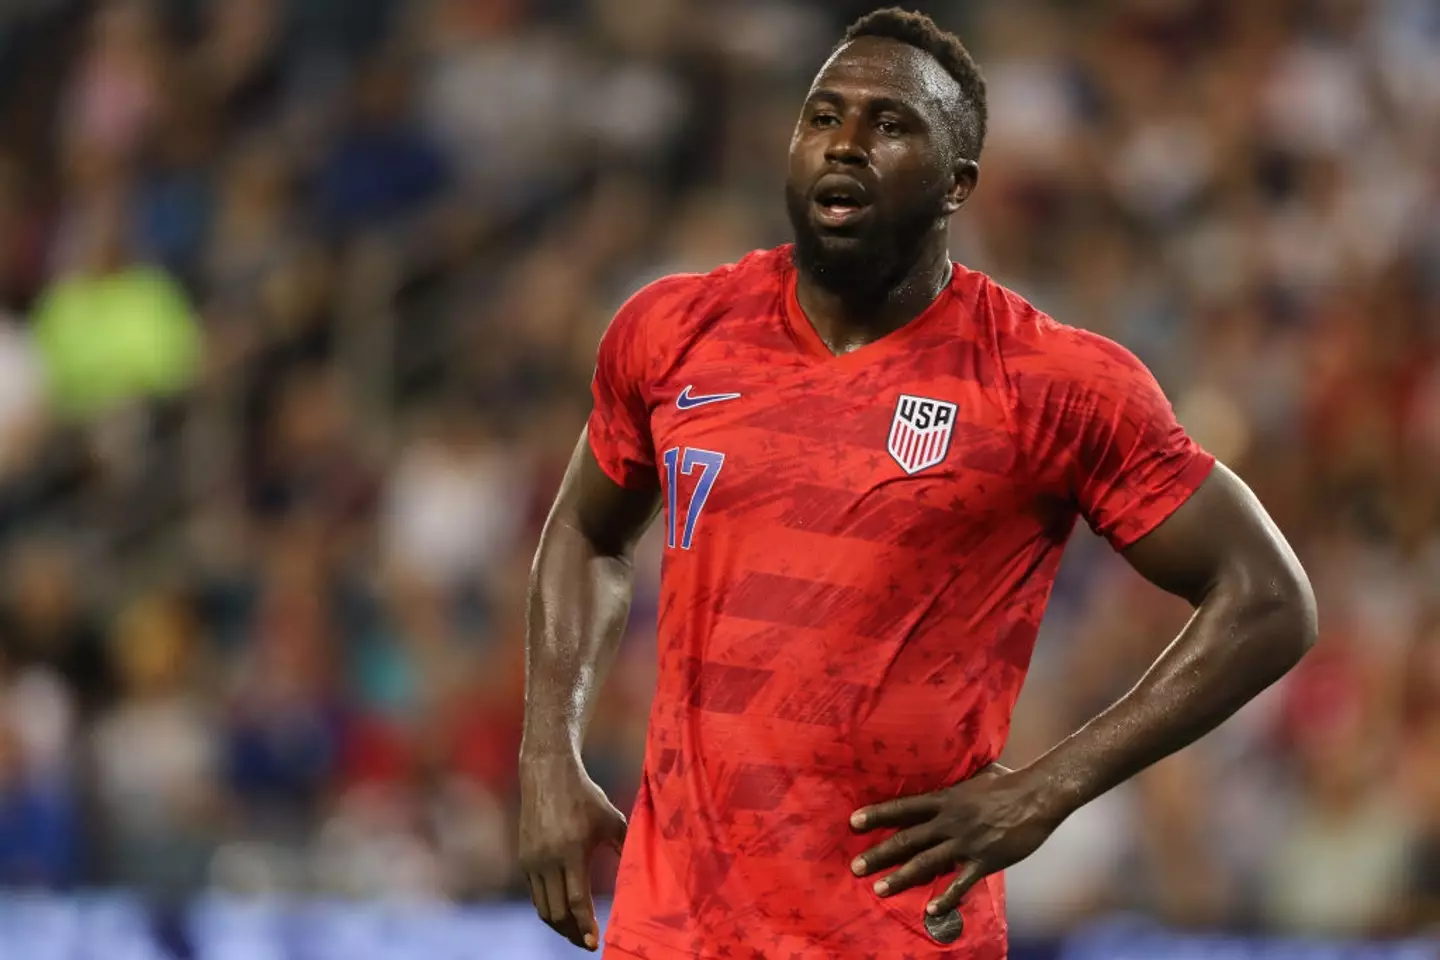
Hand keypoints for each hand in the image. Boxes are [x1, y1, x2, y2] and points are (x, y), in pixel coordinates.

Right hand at [518, 753, 627, 950]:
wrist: (547, 773)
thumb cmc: (585, 796)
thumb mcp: (612, 820)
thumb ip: (625, 848)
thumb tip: (642, 874)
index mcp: (572, 851)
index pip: (577, 901)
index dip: (586, 926)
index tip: (596, 944)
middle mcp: (547, 859)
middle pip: (557, 913)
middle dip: (573, 934)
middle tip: (589, 943)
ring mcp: (532, 861)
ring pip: (543, 909)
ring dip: (560, 926)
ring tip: (578, 933)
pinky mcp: (524, 859)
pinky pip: (535, 895)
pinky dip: (549, 909)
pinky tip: (564, 912)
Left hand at [849, 764, 1067, 917]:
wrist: (1039, 795)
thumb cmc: (1010, 781)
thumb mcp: (976, 774)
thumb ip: (957, 778)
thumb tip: (947, 765)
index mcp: (946, 799)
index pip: (904, 807)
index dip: (878, 814)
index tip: (853, 822)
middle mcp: (950, 821)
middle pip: (907, 839)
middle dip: (879, 853)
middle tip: (855, 866)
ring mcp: (966, 842)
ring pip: (926, 863)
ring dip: (901, 877)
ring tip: (879, 888)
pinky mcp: (985, 860)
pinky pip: (961, 883)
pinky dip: (946, 896)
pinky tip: (930, 909)